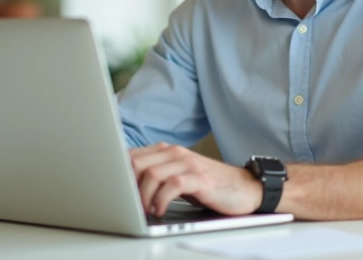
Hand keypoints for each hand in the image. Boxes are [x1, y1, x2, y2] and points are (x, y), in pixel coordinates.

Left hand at [129, 142, 261, 216]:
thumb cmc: (209, 185)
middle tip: (129, 206)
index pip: (131, 156)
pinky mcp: (200, 178)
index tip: (116, 194)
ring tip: (145, 210)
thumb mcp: (179, 177)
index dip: (118, 176)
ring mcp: (189, 164)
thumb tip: (126, 186)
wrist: (245, 188)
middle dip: (128, 187)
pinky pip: (172, 185)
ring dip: (143, 196)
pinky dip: (161, 200)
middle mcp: (176, 153)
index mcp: (167, 151)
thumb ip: (157, 175)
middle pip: (137, 163)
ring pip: (152, 174)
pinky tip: (160, 210)